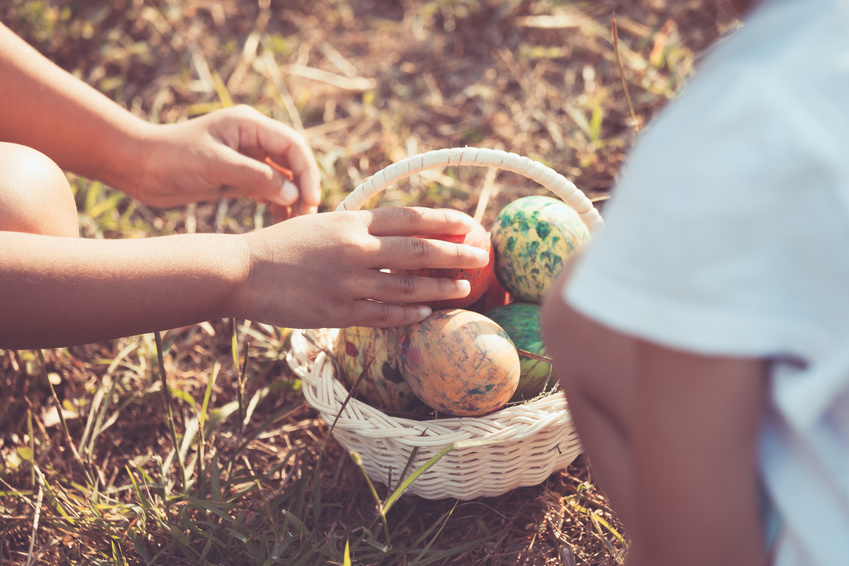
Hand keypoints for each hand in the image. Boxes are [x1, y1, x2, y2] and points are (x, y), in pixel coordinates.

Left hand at [132, 105, 319, 214]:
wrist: (137, 167)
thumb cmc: (170, 158)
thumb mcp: (213, 165)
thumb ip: (254, 177)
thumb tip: (292, 193)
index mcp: (249, 125)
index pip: (292, 146)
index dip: (307, 172)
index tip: (310, 200)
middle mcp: (252, 140)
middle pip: (292, 163)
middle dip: (303, 188)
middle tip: (307, 217)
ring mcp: (247, 160)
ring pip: (283, 180)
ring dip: (293, 200)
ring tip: (296, 225)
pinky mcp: (238, 179)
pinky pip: (268, 192)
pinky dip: (277, 206)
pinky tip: (281, 224)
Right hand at [233, 207, 490, 327]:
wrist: (242, 271)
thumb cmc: (283, 245)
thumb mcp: (324, 223)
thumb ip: (359, 228)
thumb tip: (397, 232)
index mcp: (352, 221)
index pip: (410, 217)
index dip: (445, 220)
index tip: (469, 224)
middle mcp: (355, 249)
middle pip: (419, 251)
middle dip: (456, 254)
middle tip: (481, 257)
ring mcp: (348, 282)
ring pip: (408, 286)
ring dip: (441, 288)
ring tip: (465, 288)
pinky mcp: (338, 311)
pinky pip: (384, 314)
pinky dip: (410, 313)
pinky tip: (428, 313)